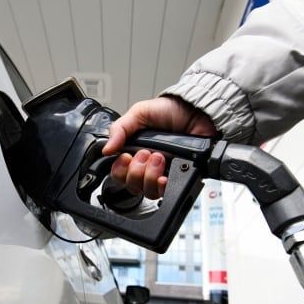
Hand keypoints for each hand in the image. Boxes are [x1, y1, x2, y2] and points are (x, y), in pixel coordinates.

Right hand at [102, 96, 216, 198]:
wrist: (197, 112)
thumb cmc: (170, 110)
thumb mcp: (140, 113)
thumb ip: (120, 128)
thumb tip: (106, 149)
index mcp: (134, 151)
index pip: (119, 173)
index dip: (120, 170)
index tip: (125, 157)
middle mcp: (147, 166)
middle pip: (131, 185)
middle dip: (136, 171)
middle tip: (146, 153)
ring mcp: (163, 173)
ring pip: (147, 192)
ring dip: (150, 176)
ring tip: (160, 158)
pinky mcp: (179, 177)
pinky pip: (166, 193)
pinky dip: (162, 187)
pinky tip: (164, 177)